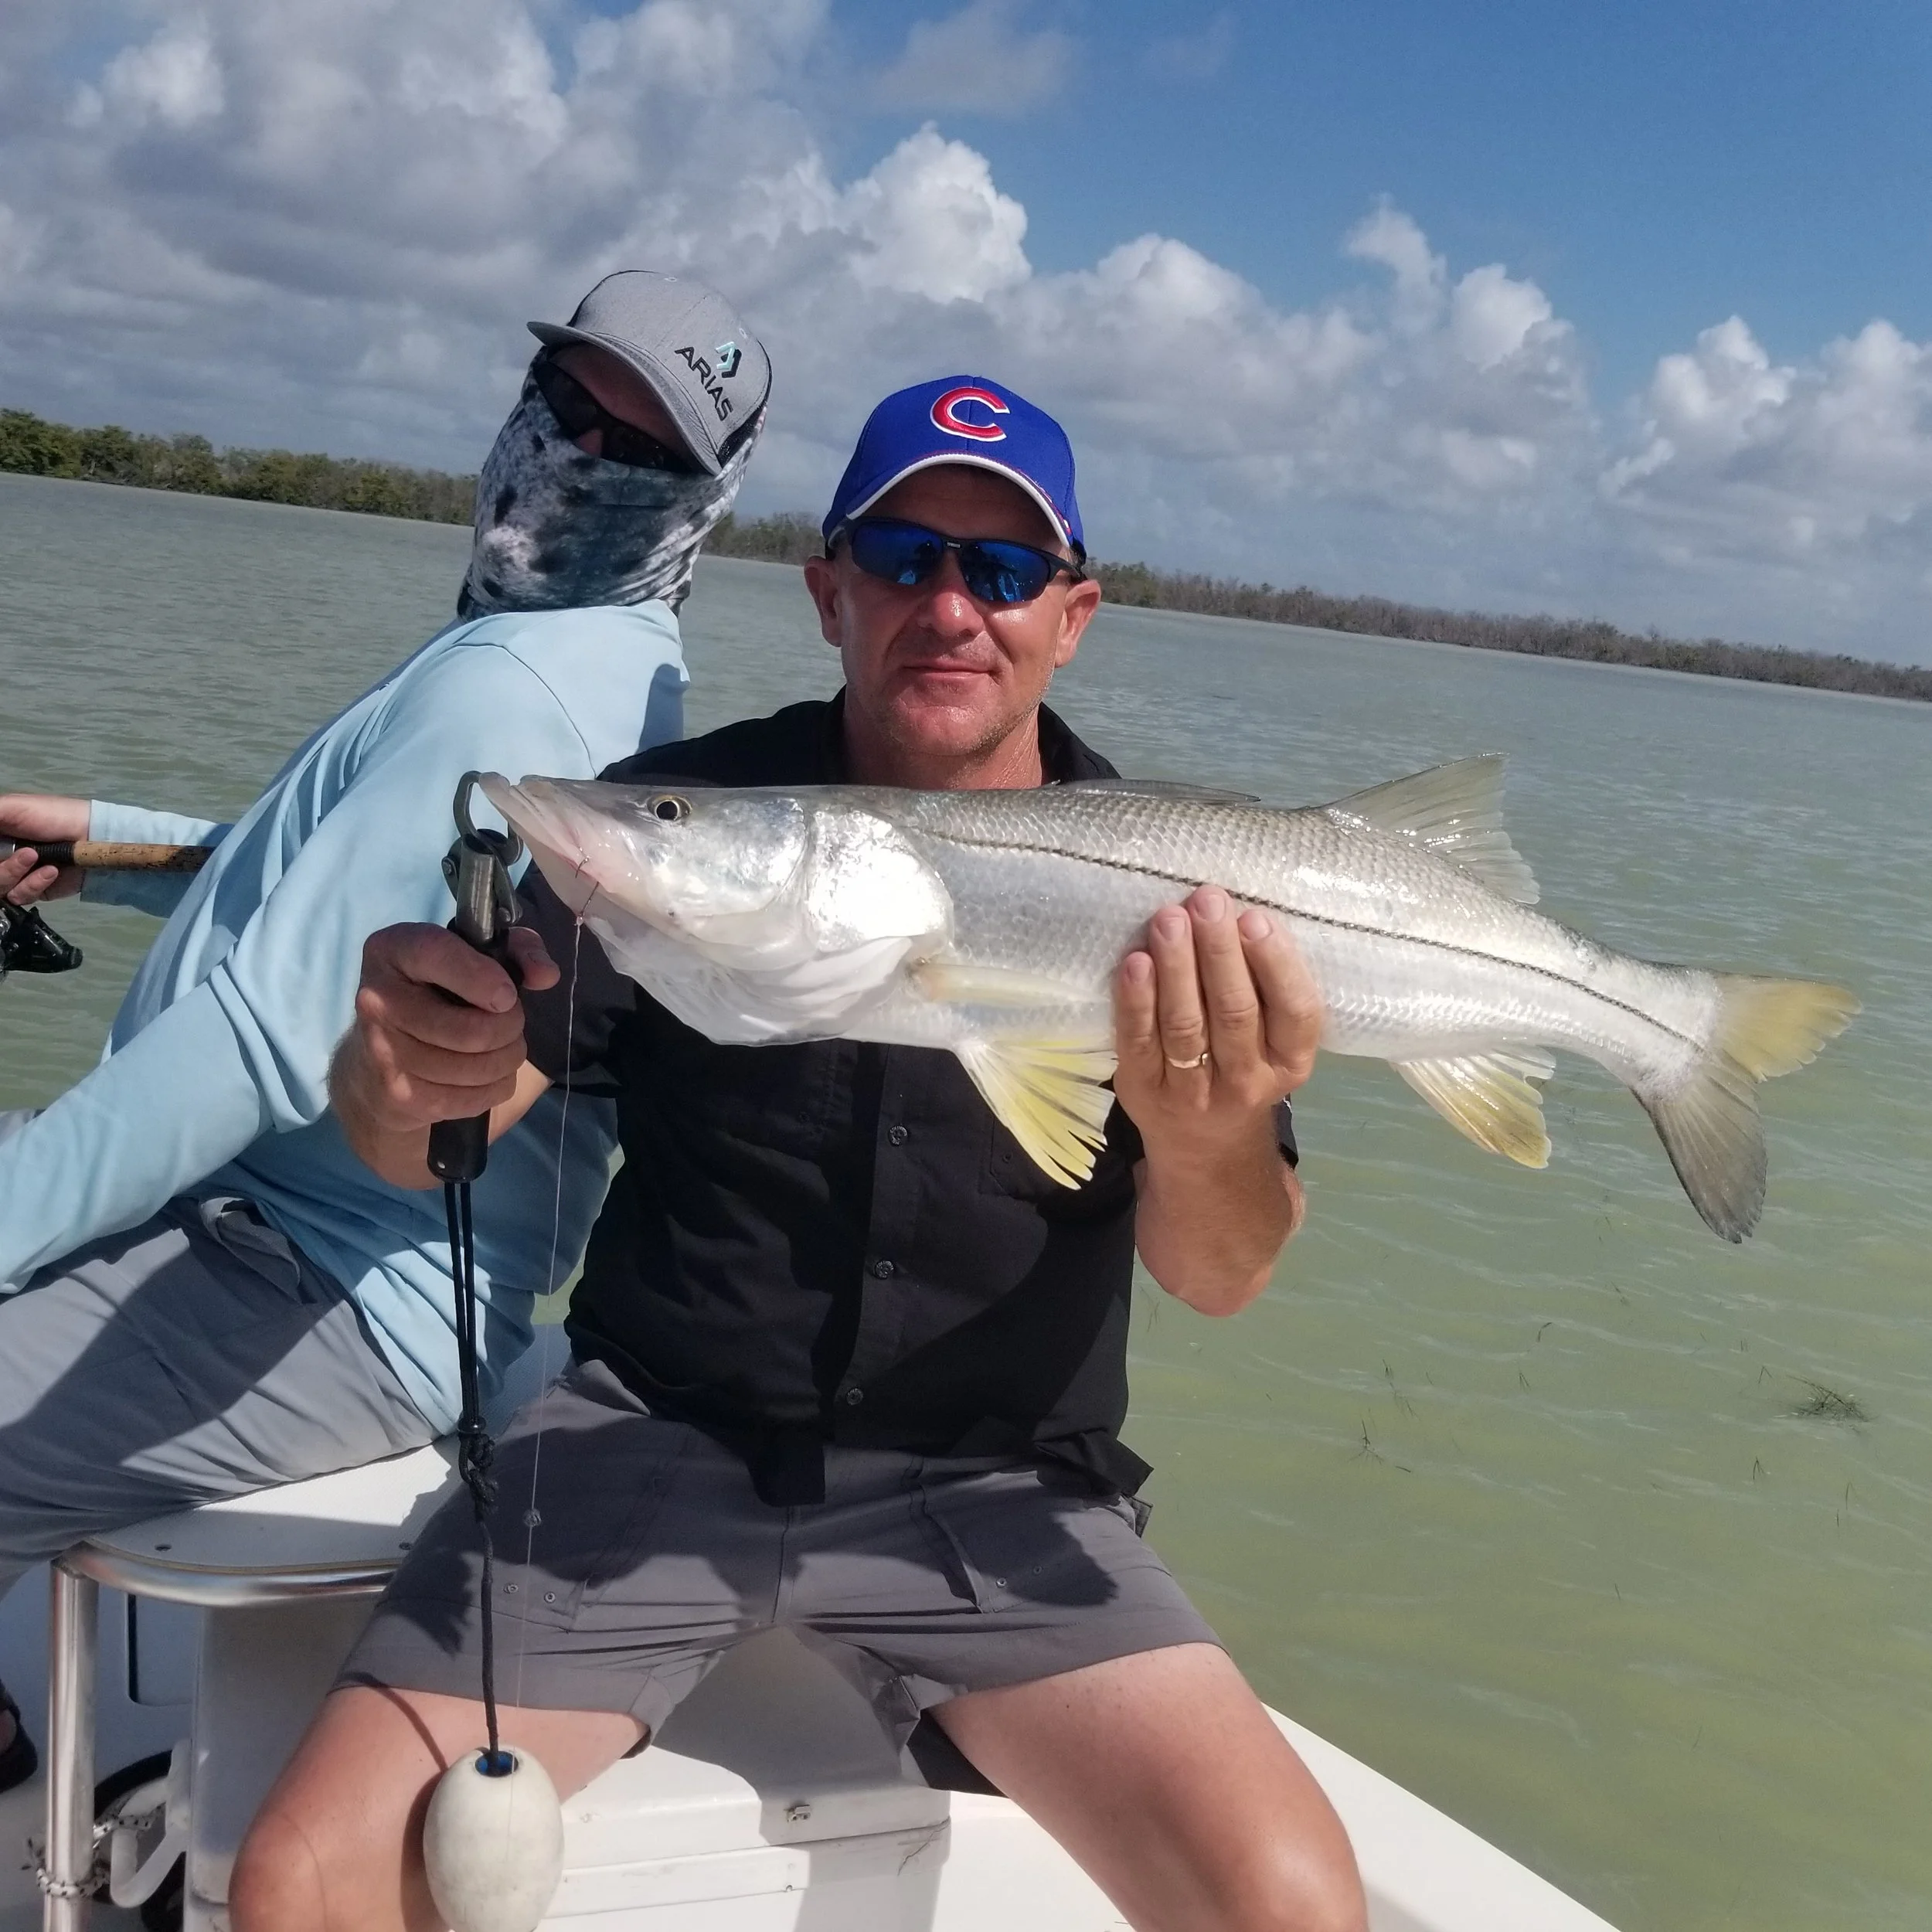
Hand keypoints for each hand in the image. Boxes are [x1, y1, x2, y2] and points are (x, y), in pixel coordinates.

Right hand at [0, 794, 88, 905]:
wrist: (93, 838)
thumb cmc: (52, 816)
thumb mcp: (11, 807)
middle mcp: (0, 856)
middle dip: (1, 866)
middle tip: (23, 853)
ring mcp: (14, 875)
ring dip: (13, 872)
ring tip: (36, 857)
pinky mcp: (32, 891)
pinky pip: (18, 896)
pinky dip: (34, 884)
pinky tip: (52, 871)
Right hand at [333, 922, 558, 1137]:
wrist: (380, 1060)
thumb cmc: (440, 993)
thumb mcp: (476, 955)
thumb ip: (519, 950)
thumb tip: (546, 975)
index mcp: (391, 950)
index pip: (436, 954)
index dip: (482, 977)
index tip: (508, 995)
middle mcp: (376, 1000)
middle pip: (471, 1030)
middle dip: (510, 1028)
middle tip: (510, 1022)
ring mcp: (383, 1051)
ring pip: (476, 1067)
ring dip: (507, 1059)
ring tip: (503, 1047)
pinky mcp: (398, 1095)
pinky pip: (471, 1098)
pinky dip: (495, 1088)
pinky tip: (487, 1075)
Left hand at [1113, 886, 1321, 1158]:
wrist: (1203, 1144)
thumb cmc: (1242, 1065)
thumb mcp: (1273, 1039)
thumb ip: (1264, 986)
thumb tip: (1236, 913)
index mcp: (1291, 1061)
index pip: (1295, 1012)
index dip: (1275, 964)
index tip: (1254, 918)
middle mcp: (1248, 1080)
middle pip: (1235, 1012)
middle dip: (1220, 953)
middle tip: (1207, 901)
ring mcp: (1193, 1091)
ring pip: (1187, 1026)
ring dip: (1177, 968)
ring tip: (1169, 920)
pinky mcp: (1144, 1089)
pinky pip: (1139, 1041)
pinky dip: (1136, 1001)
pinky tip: (1136, 962)